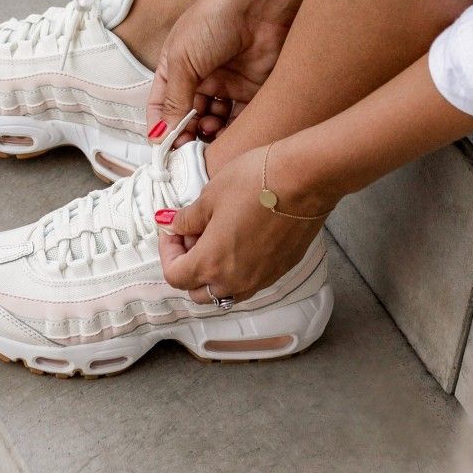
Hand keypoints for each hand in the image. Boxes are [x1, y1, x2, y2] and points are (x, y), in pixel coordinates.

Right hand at [146, 0, 297, 145]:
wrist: (262, 2)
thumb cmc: (214, 19)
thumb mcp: (182, 60)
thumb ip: (173, 100)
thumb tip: (162, 135)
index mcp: (174, 69)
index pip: (161, 107)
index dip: (161, 128)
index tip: (164, 148)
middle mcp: (199, 79)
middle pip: (187, 119)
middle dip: (186, 135)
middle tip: (188, 147)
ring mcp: (226, 86)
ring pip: (213, 123)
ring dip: (208, 135)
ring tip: (208, 132)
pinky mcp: (252, 91)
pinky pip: (240, 120)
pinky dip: (233, 132)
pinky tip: (228, 135)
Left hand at [156, 143, 337, 303]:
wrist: (304, 179)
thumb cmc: (253, 182)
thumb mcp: (209, 196)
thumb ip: (186, 219)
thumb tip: (172, 225)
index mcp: (210, 264)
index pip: (175, 276)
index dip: (168, 252)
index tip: (173, 230)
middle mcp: (234, 281)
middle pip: (197, 292)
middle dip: (188, 268)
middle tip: (192, 236)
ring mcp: (260, 279)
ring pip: (225, 292)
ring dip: (212, 274)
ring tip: (215, 239)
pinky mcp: (280, 271)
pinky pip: (249, 282)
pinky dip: (236, 271)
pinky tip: (240, 240)